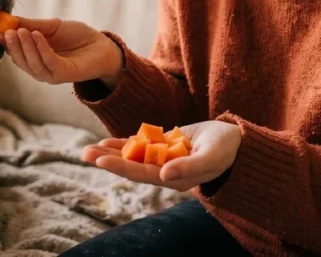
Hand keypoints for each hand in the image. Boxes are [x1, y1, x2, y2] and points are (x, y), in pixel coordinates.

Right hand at [0, 17, 123, 86]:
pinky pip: (48, 62)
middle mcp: (39, 68)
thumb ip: (31, 25)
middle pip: (19, 60)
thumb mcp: (51, 26)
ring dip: (25, 46)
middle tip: (6, 31)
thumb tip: (8, 20)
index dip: (3, 42)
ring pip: (32, 63)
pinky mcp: (63, 74)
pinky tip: (37, 35)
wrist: (101, 45)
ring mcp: (50, 74)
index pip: (13, 52)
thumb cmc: (76, 36)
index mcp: (33, 57)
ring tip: (21, 31)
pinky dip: (41, 49)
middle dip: (12, 46)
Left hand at [82, 120, 241, 191]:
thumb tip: (163, 175)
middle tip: (85, 153)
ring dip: (110, 153)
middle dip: (108, 160)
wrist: (236, 141)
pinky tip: (105, 142)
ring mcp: (163, 159)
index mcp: (174, 178)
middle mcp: (164, 171)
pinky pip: (140, 146)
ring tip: (87, 149)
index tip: (101, 161)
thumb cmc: (227, 149)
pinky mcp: (164, 146)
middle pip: (131, 166)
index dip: (121, 167)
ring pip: (132, 156)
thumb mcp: (211, 157)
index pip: (142, 174)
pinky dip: (123, 144)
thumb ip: (190, 167)